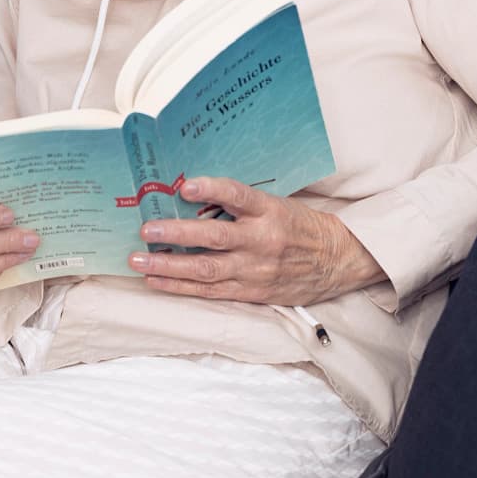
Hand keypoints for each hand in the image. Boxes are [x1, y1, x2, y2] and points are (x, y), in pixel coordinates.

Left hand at [129, 176, 384, 306]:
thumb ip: (243, 204)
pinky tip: (157, 281)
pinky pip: (210, 291)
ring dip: (169, 266)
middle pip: (214, 238)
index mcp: (271, 212)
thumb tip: (193, 195)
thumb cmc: (302, 227)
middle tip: (146, 229)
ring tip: (139, 261)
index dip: (212, 190)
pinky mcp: (251, 292)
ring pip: (206, 270)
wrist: (337, 261)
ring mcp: (255, 270)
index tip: (186, 186)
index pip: (239, 196)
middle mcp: (262, 241)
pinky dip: (181, 287)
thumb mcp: (279, 205)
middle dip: (176, 234)